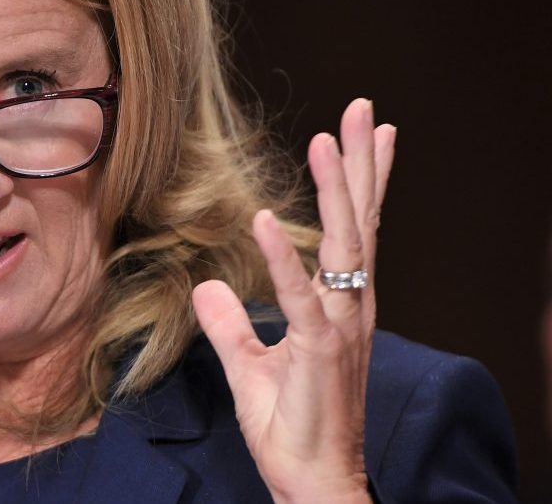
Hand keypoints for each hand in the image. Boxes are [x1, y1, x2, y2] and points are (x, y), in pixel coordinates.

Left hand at [192, 99, 395, 502]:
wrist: (312, 481)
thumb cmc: (292, 426)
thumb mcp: (251, 365)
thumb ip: (231, 322)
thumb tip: (206, 286)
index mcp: (340, 305)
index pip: (355, 230)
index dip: (362, 180)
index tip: (369, 132)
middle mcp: (350, 307)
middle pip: (360, 222)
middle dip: (361, 163)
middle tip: (364, 108)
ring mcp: (340, 327)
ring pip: (345, 246)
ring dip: (334, 190)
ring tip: (328, 137)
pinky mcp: (318, 351)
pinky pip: (299, 296)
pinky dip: (283, 256)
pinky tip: (267, 217)